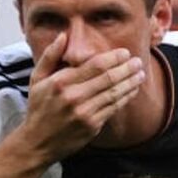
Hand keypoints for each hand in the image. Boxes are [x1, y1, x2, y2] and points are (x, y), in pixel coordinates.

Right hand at [17, 33, 144, 163]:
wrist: (37, 142)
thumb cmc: (38, 108)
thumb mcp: (37, 78)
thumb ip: (50, 55)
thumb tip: (63, 35)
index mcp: (61, 82)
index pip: (95, 65)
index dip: (114, 58)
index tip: (124, 52)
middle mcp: (74, 97)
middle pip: (109, 78)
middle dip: (127, 68)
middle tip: (138, 61)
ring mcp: (84, 113)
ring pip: (114, 94)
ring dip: (130, 83)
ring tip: (140, 74)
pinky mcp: (92, 126)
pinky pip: (113, 108)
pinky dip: (125, 98)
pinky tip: (132, 91)